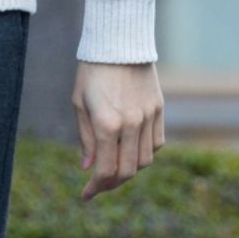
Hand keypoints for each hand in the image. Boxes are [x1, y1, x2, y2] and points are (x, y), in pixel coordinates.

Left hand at [72, 60, 164, 202]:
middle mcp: (130, 123)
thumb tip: (88, 168)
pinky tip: (131, 151)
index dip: (95, 188)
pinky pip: (157, 143)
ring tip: (115, 168)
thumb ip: (85, 138)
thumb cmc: (92, 71)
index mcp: (106, 123)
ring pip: (145, 160)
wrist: (118, 42)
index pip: (105, 170)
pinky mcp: (159, 109)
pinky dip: (145, 153)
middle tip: (99, 186)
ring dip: (129, 170)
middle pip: (127, 171)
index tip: (86, 195)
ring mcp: (148, 117)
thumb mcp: (79, 102)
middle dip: (111, 184)